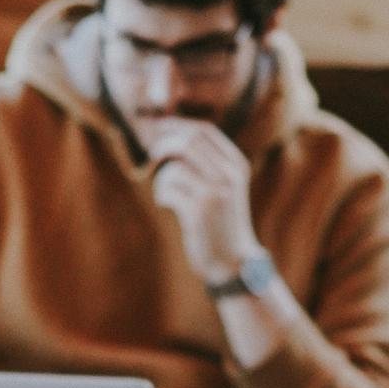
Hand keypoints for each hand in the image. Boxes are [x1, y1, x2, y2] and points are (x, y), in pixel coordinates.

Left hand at [148, 119, 258, 284]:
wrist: (232, 261)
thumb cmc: (221, 223)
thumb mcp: (225, 188)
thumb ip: (209, 164)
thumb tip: (173, 136)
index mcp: (236, 165)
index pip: (204, 131)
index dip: (177, 126)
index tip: (159, 129)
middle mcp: (228, 175)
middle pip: (188, 142)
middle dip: (164, 144)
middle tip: (152, 155)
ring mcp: (215, 193)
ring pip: (175, 167)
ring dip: (162, 178)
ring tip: (166, 193)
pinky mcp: (199, 211)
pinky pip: (168, 189)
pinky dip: (162, 194)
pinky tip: (168, 204)